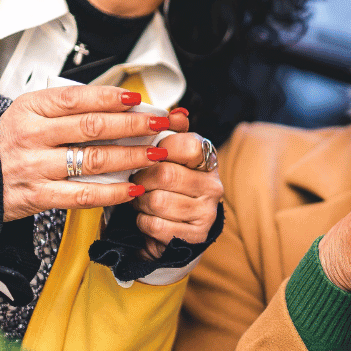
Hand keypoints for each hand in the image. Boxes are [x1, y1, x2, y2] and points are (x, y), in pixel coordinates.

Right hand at [0, 86, 189, 221]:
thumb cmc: (8, 143)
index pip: (77, 98)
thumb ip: (68, 109)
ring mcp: (35, 167)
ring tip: (156, 154)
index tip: (138, 98)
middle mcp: (31, 136)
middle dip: (133, 125)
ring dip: (131, 156)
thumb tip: (119, 104)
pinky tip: (133, 188)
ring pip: (93, 159)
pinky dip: (112, 192)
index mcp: (30, 109)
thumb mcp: (29, 114)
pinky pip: (82, 194)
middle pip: (92, 127)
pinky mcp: (38, 196)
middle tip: (160, 124)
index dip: (111, 97)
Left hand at [129, 121, 221, 258]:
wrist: (176, 231)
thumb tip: (177, 113)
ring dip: (139, 202)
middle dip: (142, 179)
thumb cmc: (168, 187)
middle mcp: (213, 185)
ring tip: (141, 200)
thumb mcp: (170, 159)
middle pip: (166, 174)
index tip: (151, 155)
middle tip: (137, 182)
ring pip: (157, 201)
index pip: (189, 146)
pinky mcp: (195, 236)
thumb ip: (171, 134)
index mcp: (208, 160)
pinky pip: (155, 225)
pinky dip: (142, 222)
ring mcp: (207, 212)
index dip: (163, 149)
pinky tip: (147, 218)